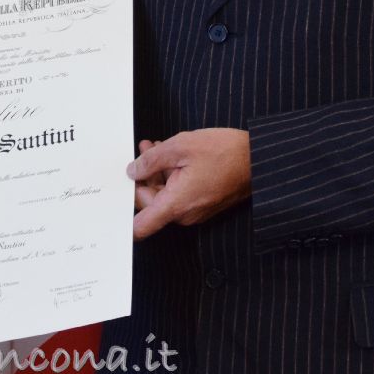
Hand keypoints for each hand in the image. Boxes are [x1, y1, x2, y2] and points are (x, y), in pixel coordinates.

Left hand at [127, 129, 251, 240]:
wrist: (259, 160)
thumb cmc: (225, 152)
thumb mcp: (180, 146)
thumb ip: (151, 159)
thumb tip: (133, 171)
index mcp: (176, 204)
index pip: (141, 227)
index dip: (123, 219)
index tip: (114, 202)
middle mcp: (184, 214)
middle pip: (149, 204)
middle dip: (142, 177)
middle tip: (143, 151)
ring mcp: (195, 211)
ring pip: (163, 196)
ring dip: (156, 173)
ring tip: (155, 147)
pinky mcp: (203, 205)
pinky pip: (178, 195)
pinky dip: (171, 177)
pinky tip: (170, 156)